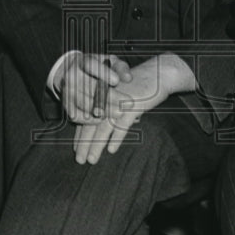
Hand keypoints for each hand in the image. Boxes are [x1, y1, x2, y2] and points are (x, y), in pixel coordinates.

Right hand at [56, 53, 131, 123]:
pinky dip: (91, 120)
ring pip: (85, 104)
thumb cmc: (96, 67)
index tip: (116, 81)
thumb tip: (128, 79)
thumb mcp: (108, 62)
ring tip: (119, 112)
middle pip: (91, 88)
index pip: (91, 65)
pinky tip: (103, 118)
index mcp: (83, 61)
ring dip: (104, 111)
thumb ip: (120, 68)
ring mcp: (67, 91)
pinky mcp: (66, 105)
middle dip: (111, 98)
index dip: (104, 74)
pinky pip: (77, 116)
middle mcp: (72, 76)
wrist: (71, 72)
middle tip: (129, 103)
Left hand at [72, 53, 194, 164]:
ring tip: (91, 159)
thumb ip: (110, 109)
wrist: (158, 74)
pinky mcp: (132, 106)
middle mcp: (107, 100)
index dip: (80, 135)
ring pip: (104, 127)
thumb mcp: (121, 96)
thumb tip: (104, 131)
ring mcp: (119, 103)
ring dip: (97, 144)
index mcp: (101, 97)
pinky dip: (116, 137)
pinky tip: (111, 149)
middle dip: (85, 144)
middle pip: (92, 124)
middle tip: (80, 161)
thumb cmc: (139, 86)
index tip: (76, 150)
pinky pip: (122, 124)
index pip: (87, 118)